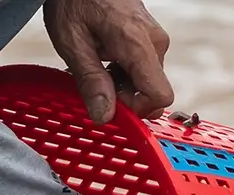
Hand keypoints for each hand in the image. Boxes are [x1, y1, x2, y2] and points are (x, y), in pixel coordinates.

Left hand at [44, 0, 172, 124]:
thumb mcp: (73, 43)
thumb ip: (91, 82)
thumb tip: (105, 116)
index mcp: (138, 43)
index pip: (160, 95)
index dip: (136, 109)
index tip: (110, 104)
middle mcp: (154, 41)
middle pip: (151, 91)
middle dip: (123, 97)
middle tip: (95, 80)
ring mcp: (154, 38)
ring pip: (146, 81)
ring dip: (120, 84)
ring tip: (95, 63)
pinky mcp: (149, 37)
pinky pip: (143, 67)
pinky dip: (122, 72)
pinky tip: (103, 57)